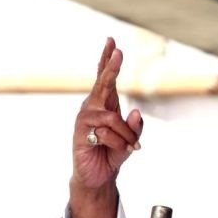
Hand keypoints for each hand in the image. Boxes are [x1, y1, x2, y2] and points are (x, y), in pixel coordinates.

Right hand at [72, 37, 142, 190]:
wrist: (99, 176)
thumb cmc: (113, 154)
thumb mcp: (131, 140)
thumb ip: (135, 127)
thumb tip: (136, 111)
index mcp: (105, 105)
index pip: (105, 79)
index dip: (108, 61)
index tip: (112, 42)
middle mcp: (93, 108)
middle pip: (102, 84)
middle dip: (110, 67)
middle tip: (117, 50)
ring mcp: (85, 119)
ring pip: (111, 118)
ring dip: (126, 134)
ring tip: (133, 147)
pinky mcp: (81, 133)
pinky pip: (105, 133)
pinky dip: (119, 142)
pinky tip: (121, 150)